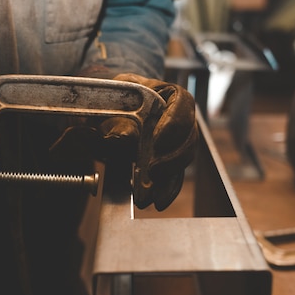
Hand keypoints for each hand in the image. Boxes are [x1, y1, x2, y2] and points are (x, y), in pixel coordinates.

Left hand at [111, 73, 197, 210]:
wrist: (105, 108)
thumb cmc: (109, 99)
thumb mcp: (107, 103)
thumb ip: (114, 118)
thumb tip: (125, 137)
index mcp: (165, 93)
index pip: (182, 102)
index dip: (175, 122)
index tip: (158, 141)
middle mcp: (177, 115)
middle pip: (188, 134)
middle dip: (173, 157)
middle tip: (154, 171)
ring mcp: (175, 138)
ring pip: (184, 157)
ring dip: (171, 177)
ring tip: (155, 195)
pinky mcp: (168, 157)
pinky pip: (175, 173)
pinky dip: (167, 188)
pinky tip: (158, 201)